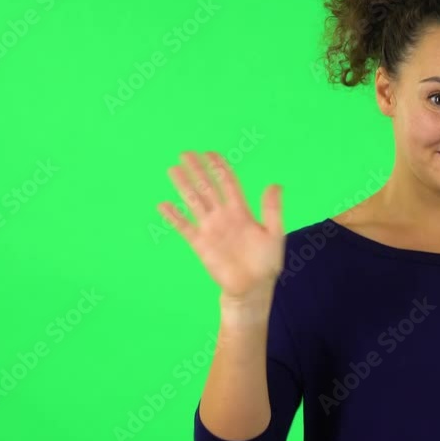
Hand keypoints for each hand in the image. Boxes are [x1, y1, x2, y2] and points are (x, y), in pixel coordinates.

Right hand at [158, 151, 284, 299]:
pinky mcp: (200, 244)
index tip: (210, 153)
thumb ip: (272, 209)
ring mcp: (210, 229)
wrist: (252, 287)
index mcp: (241, 211)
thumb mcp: (274, 233)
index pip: (228, 183)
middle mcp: (223, 216)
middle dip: (197, 170)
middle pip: (207, 188)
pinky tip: (163, 205)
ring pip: (194, 202)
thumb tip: (275, 183)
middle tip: (185, 153)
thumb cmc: (265, 262)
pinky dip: (174, 217)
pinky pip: (185, 227)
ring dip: (184, 186)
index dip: (219, 168)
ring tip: (172, 170)